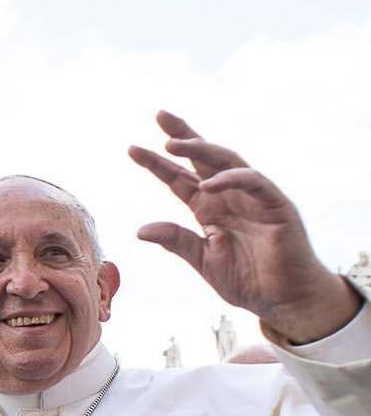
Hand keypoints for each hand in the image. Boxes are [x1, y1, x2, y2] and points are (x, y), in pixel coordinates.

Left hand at [130, 112, 360, 344]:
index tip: (132, 149)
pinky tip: (208, 183)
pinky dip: (231, 179)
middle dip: (183, 135)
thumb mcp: (203, 261)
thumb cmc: (247, 280)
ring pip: (227, 162)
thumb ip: (177, 241)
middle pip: (203, 157)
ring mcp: (253, 198)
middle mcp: (229, 196)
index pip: (179, 178)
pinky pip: (254, 183)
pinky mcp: (276, 205)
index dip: (157, 163)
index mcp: (208, 208)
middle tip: (160, 115)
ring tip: (172, 144)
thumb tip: (140, 230)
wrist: (283, 300)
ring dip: (201, 149)